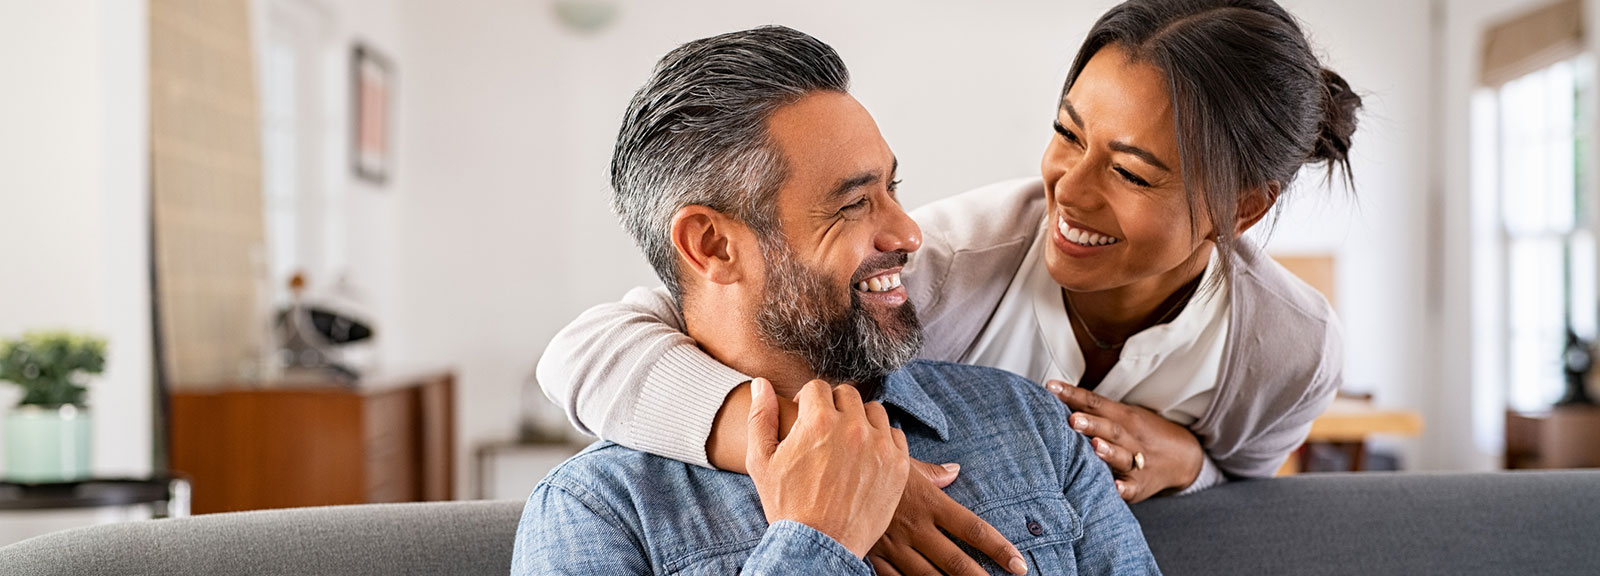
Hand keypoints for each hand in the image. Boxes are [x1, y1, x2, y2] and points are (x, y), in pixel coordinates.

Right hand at [746, 378, 909, 557]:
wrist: (819, 545)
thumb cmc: (786, 504)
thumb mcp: (761, 460)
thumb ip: (760, 417)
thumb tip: (761, 384)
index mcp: (818, 420)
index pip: (817, 387)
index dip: (807, 401)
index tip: (806, 417)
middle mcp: (852, 427)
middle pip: (847, 395)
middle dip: (833, 407)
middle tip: (826, 430)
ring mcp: (879, 446)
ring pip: (874, 411)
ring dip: (860, 420)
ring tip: (847, 442)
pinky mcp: (898, 465)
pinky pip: (894, 435)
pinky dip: (881, 440)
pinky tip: (866, 456)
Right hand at [867, 460, 1028, 574]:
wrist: (827, 475)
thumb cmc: (867, 464)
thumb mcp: (901, 462)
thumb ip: (932, 472)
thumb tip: (955, 471)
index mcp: (929, 503)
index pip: (973, 529)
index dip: (999, 548)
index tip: (1018, 563)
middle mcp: (915, 528)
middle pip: (955, 560)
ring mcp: (894, 546)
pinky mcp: (874, 556)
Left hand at [1047, 381, 1202, 502]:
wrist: (1183, 457)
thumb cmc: (1139, 434)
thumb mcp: (1122, 416)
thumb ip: (1093, 409)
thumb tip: (1053, 394)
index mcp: (1123, 417)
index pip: (1095, 403)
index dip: (1073, 395)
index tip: (1051, 388)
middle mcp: (1131, 437)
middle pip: (1110, 428)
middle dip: (1091, 424)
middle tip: (1072, 419)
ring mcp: (1138, 462)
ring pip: (1122, 456)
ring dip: (1108, 452)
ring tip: (1094, 446)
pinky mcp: (1140, 486)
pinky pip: (1132, 487)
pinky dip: (1124, 488)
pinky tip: (1114, 488)